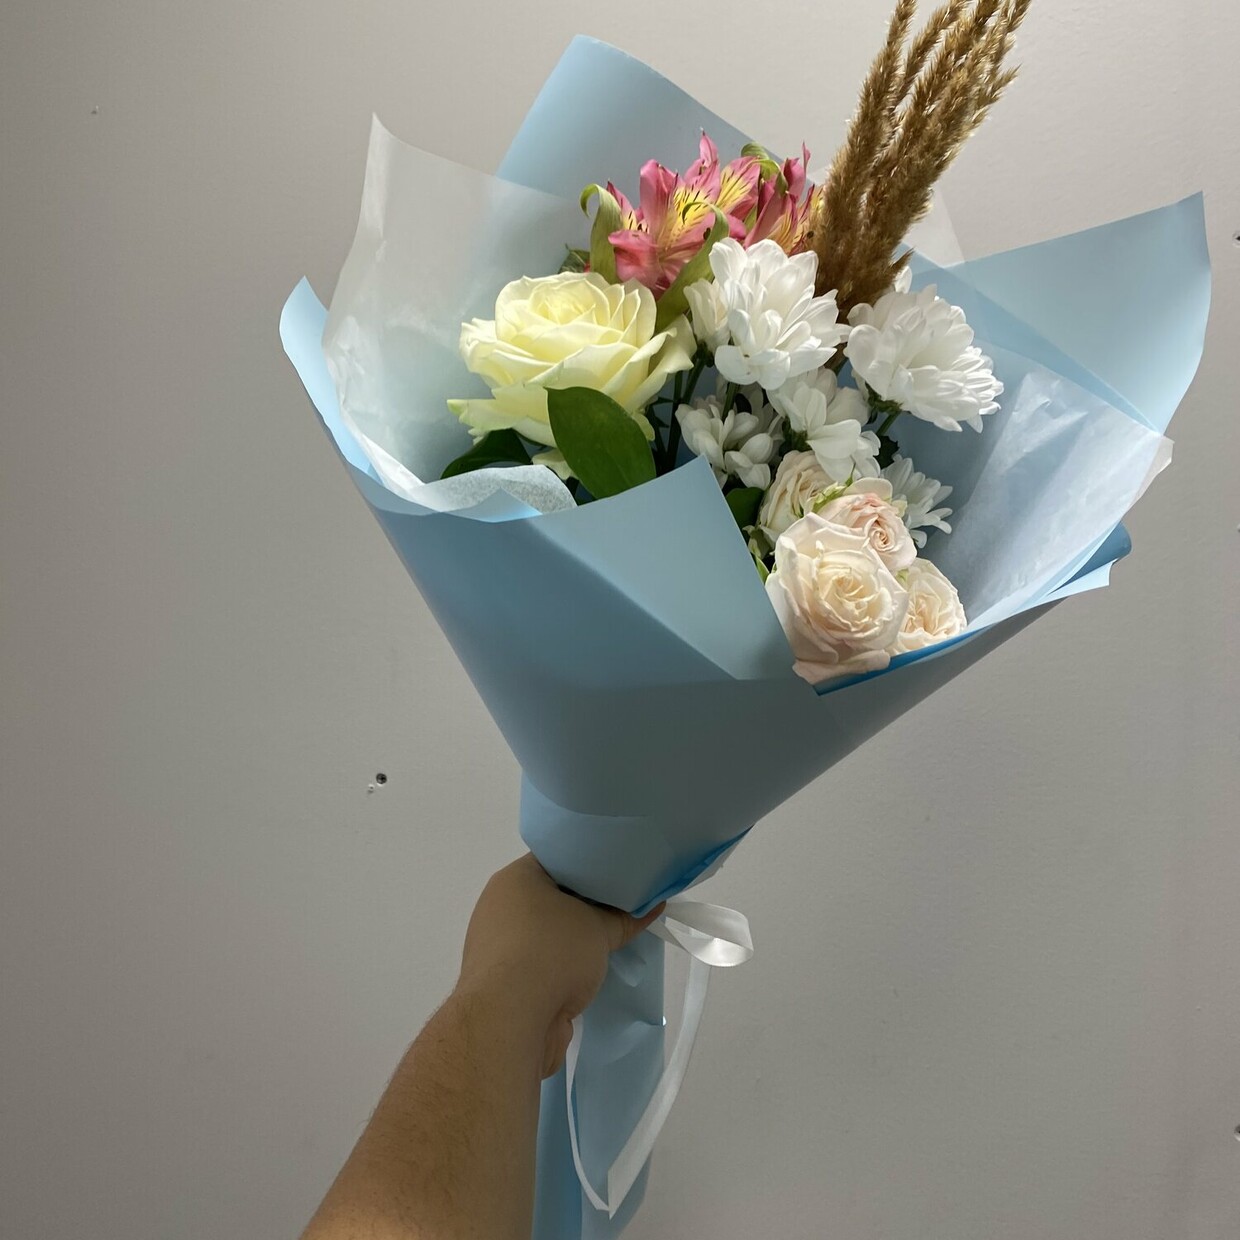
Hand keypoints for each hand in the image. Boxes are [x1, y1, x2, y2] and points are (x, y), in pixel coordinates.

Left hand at [457, 855, 664, 1077]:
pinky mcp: (502, 981)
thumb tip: (653, 906)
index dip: (589, 864)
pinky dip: (561, 964)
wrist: (511, 1021)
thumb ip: (624, 917)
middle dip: (585, 903)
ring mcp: (497, 946)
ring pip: (545, 932)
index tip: (618, 870)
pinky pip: (539, 961)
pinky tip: (587, 969)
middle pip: (550, 897)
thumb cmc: (551, 953)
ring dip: (573, 937)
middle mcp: (499, 907)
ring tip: (611, 935)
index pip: (556, 859)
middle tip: (621, 902)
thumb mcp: (598, 929)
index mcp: (514, 879)